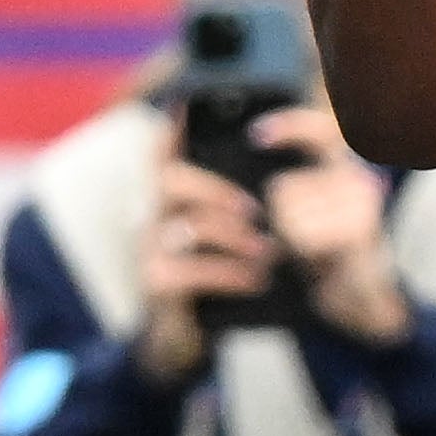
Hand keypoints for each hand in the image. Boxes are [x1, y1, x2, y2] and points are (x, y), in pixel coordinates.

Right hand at [135, 140, 280, 376]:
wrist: (188, 332)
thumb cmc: (214, 272)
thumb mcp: (227, 235)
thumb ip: (243, 204)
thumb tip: (284, 179)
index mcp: (173, 195)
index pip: (163, 149)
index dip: (173, 127)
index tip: (188, 102)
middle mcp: (154, 214)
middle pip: (167, 180)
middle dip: (214, 188)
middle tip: (256, 208)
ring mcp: (151, 249)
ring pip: (183, 227)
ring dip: (233, 237)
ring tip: (270, 251)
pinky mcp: (156, 283)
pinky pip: (187, 271)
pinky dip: (228, 273)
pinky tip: (256, 279)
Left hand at [243, 107, 404, 341]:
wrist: (369, 305)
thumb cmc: (334, 260)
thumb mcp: (313, 216)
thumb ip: (296, 187)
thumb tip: (254, 145)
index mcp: (349, 172)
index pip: (320, 132)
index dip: (290, 125)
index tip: (256, 136)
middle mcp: (360, 182)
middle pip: (284, 188)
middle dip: (282, 219)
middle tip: (307, 243)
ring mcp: (361, 205)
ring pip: (288, 213)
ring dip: (290, 240)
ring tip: (316, 255)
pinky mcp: (358, 231)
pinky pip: (302, 236)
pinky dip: (303, 254)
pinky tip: (323, 261)